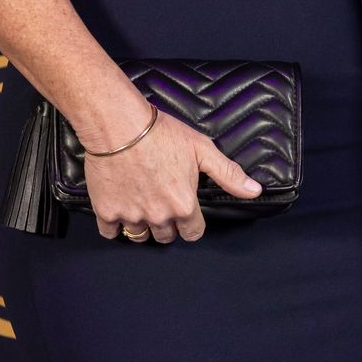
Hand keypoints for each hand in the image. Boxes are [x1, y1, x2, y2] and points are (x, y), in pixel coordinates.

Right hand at [86, 112, 261, 244]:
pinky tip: (118, 211)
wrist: (119, 124)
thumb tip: (255, 191)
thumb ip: (228, 174)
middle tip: (161, 203)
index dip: (191, 223)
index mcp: (184, 205)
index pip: (193, 233)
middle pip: (166, 237)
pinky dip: (115, 225)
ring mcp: (131, 216)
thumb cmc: (161, 133)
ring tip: (141, 207)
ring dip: (142, 227)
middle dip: (167, 225)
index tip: (184, 211)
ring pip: (139, 237)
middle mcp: (159, 216)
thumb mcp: (202, 149)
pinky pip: (111, 232)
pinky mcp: (106, 211)